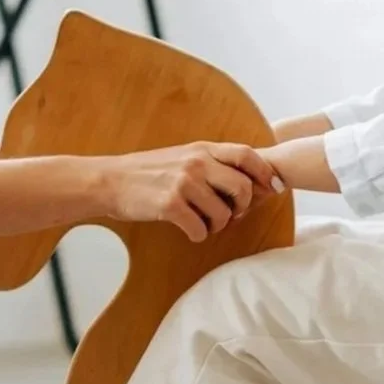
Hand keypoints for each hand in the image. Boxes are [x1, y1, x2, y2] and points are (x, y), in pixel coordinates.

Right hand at [102, 142, 283, 240]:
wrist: (109, 181)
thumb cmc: (147, 172)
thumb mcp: (182, 156)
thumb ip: (211, 162)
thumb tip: (248, 178)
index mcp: (202, 149)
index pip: (247, 155)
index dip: (265, 172)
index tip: (273, 187)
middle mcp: (196, 163)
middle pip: (243, 187)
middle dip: (243, 207)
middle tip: (232, 214)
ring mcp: (183, 183)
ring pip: (223, 213)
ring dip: (218, 225)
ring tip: (204, 223)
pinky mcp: (170, 205)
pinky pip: (200, 229)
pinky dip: (198, 234)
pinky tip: (187, 229)